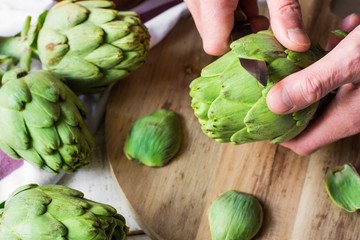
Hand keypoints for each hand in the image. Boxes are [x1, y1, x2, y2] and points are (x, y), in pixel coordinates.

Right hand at [183, 0, 309, 55]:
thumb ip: (284, 11)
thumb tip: (297, 45)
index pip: (216, 45)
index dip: (239, 49)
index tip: (259, 40)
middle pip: (212, 37)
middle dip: (237, 36)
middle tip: (259, 21)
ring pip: (209, 25)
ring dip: (232, 23)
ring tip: (252, 7)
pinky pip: (207, 12)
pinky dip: (226, 12)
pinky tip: (243, 0)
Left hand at [266, 14, 359, 154]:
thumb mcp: (349, 63)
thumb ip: (311, 84)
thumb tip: (273, 104)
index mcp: (345, 117)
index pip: (301, 144)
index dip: (278, 136)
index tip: (258, 121)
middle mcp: (352, 112)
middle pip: (309, 117)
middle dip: (290, 99)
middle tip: (271, 81)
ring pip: (325, 91)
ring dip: (313, 72)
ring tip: (305, 51)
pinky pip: (345, 73)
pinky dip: (336, 55)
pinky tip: (344, 30)